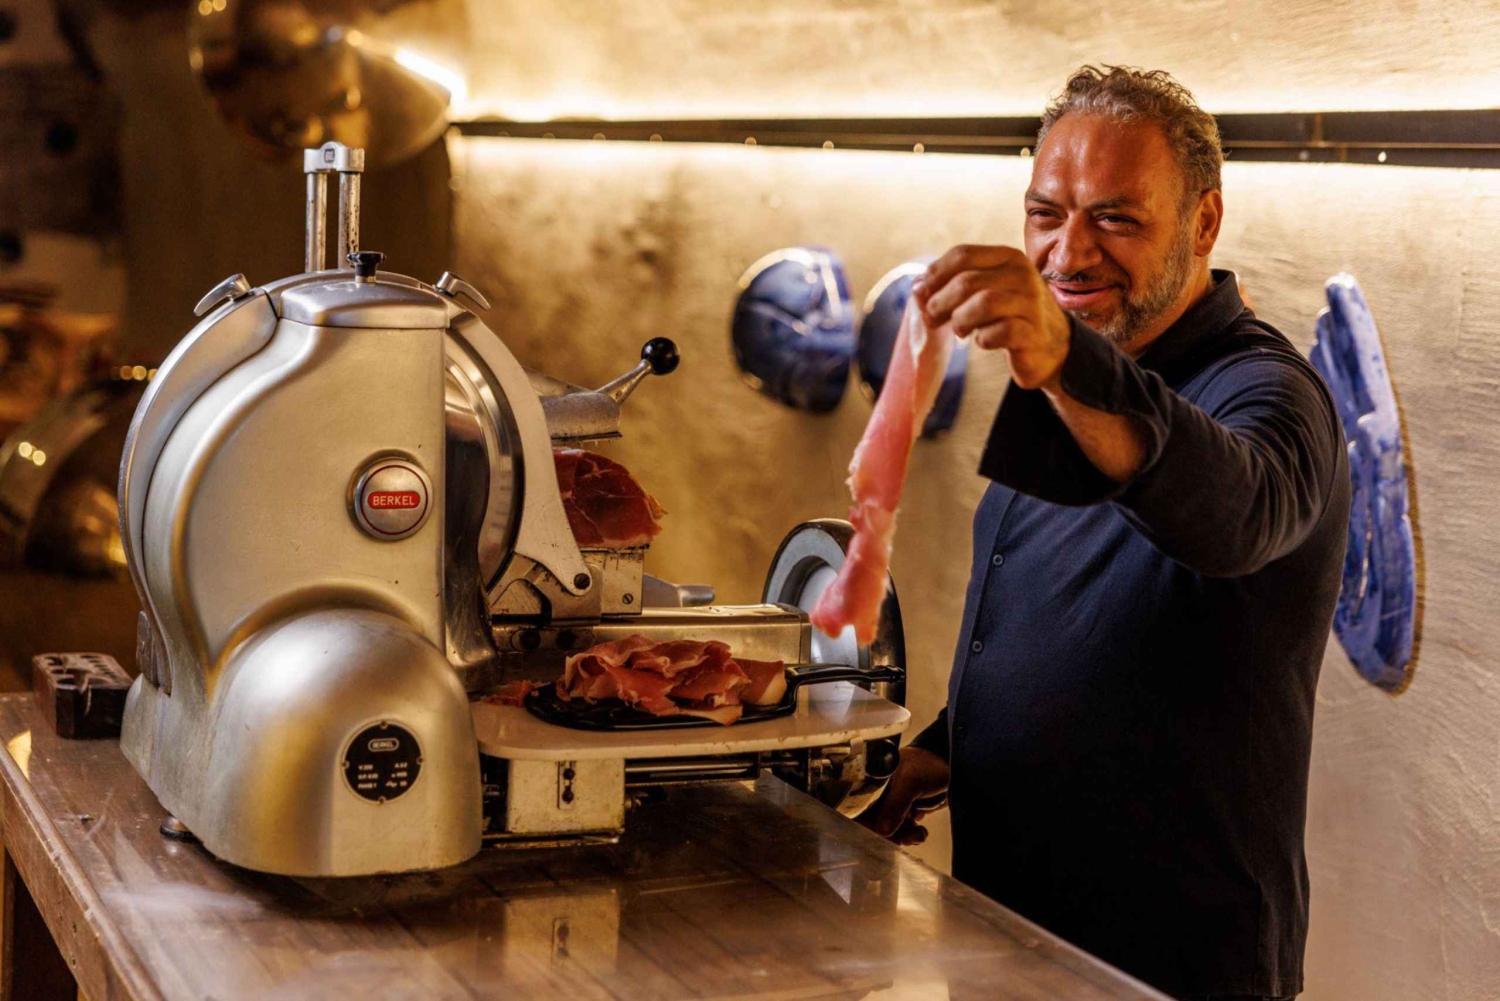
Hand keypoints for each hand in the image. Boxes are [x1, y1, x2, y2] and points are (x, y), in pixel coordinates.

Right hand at [861, 745, 949, 845]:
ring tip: (916, 834)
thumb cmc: (928, 764)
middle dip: (887, 834)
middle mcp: (878, 792)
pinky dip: (911, 835)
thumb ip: (896, 804)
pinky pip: (901, 829)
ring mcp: (891, 802)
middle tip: (902, 839)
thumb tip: (882, 830)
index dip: (864, 821)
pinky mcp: (904, 810)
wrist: (952, 766)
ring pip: (888, 828)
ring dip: (902, 836)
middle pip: (872, 820)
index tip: (878, 833)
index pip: (857, 804)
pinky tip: (920, 831)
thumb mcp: (910, 781)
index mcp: (871, 779)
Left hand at [915, 244, 1071, 389]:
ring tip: (959, 330)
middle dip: (940, 302)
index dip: (934, 275)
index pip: (962, 254)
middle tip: (933, 318)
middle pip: (967, 281)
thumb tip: (917, 289)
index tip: (920, 294)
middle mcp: (1022, 275)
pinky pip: (998, 333)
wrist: (1051, 346)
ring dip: (960, 320)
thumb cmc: (1009, 315)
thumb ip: (953, 284)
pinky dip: (982, 339)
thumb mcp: (985, 290)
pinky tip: (981, 341)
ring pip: (983, 303)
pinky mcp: (1032, 333)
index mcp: (1008, 257)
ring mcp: (1030, 303)